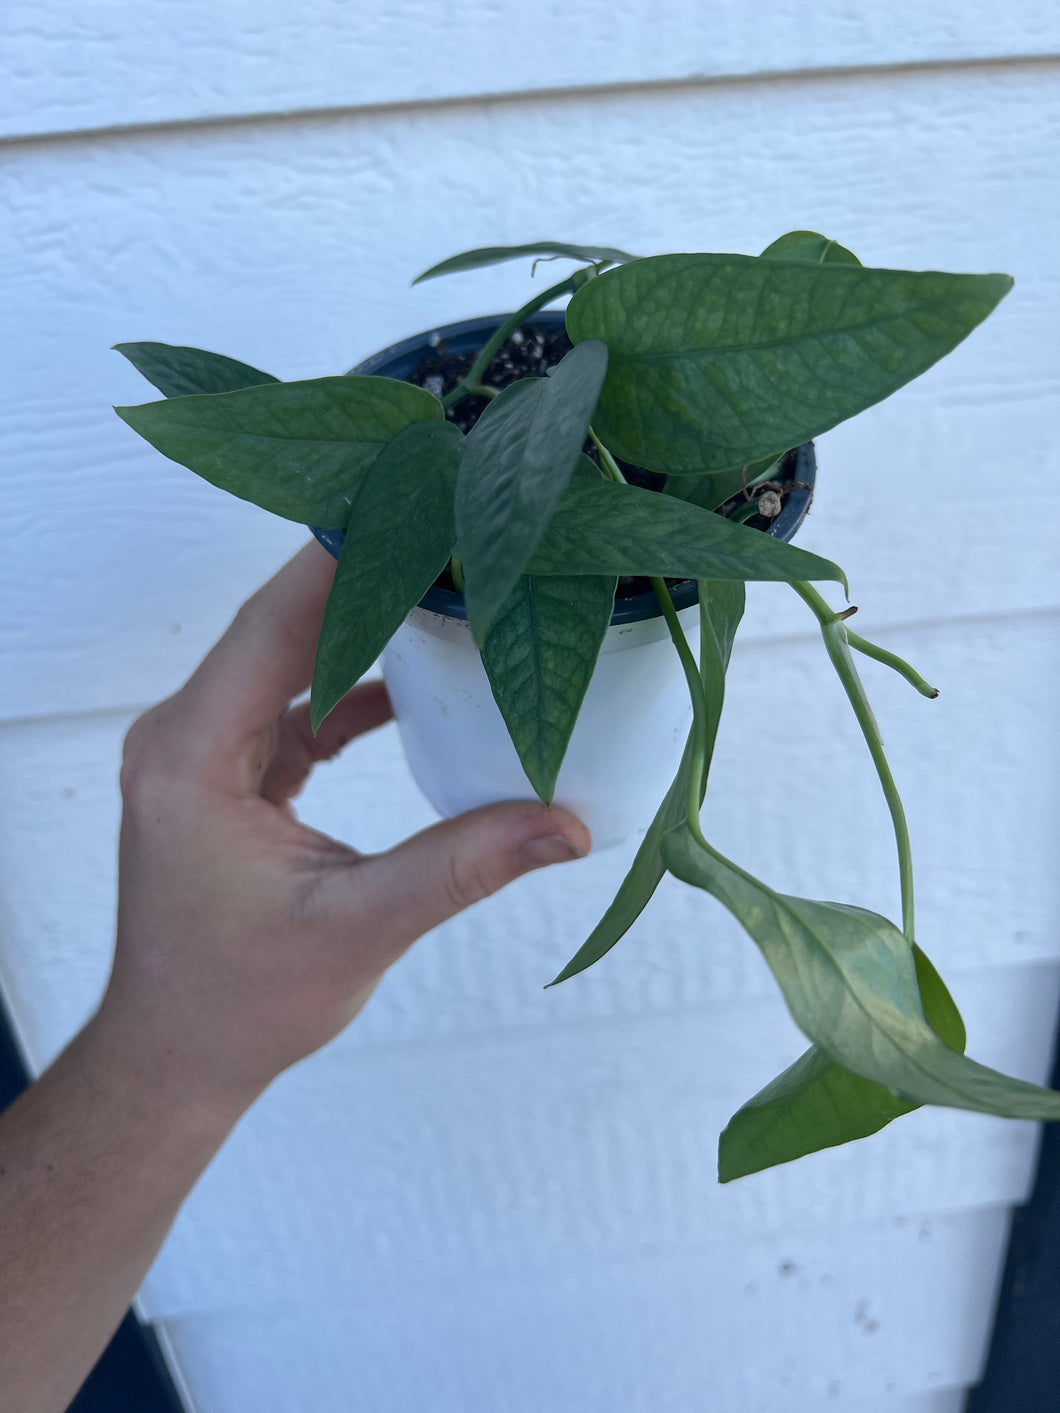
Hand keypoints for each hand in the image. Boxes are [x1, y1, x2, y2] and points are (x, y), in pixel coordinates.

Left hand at [94, 541, 589, 1116]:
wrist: (177, 1054)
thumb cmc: (240, 1002)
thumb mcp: (358, 928)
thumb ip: (463, 866)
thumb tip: (569, 826)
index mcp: (194, 756)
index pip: (273, 626)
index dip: (340, 559)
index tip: (411, 502)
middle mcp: (186, 737)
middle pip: (280, 624)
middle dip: (362, 574)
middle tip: (446, 526)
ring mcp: (206, 753)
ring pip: (288, 657)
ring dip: (358, 624)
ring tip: (441, 584)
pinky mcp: (231, 774)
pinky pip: (295, 703)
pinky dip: (350, 687)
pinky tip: (415, 684)